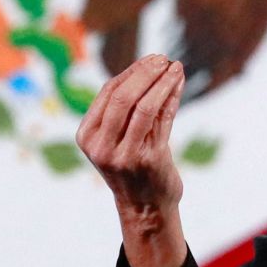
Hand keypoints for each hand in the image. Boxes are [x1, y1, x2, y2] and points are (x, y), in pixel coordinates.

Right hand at [76, 53, 186, 215]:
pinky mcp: (149, 161)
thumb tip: (149, 66)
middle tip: (163, 59)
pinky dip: (172, 98)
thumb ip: (125, 107)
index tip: (151, 59)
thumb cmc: (132, 164)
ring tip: (176, 67)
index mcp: (87, 135)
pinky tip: (179, 85)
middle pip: (123, 97)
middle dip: (145, 73)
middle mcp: (101, 146)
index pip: (108, 92)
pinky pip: (162, 120)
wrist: (145, 207)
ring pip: (144, 107)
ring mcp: (124, 155)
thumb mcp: (117, 137)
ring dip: (163, 83)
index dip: (131, 71)